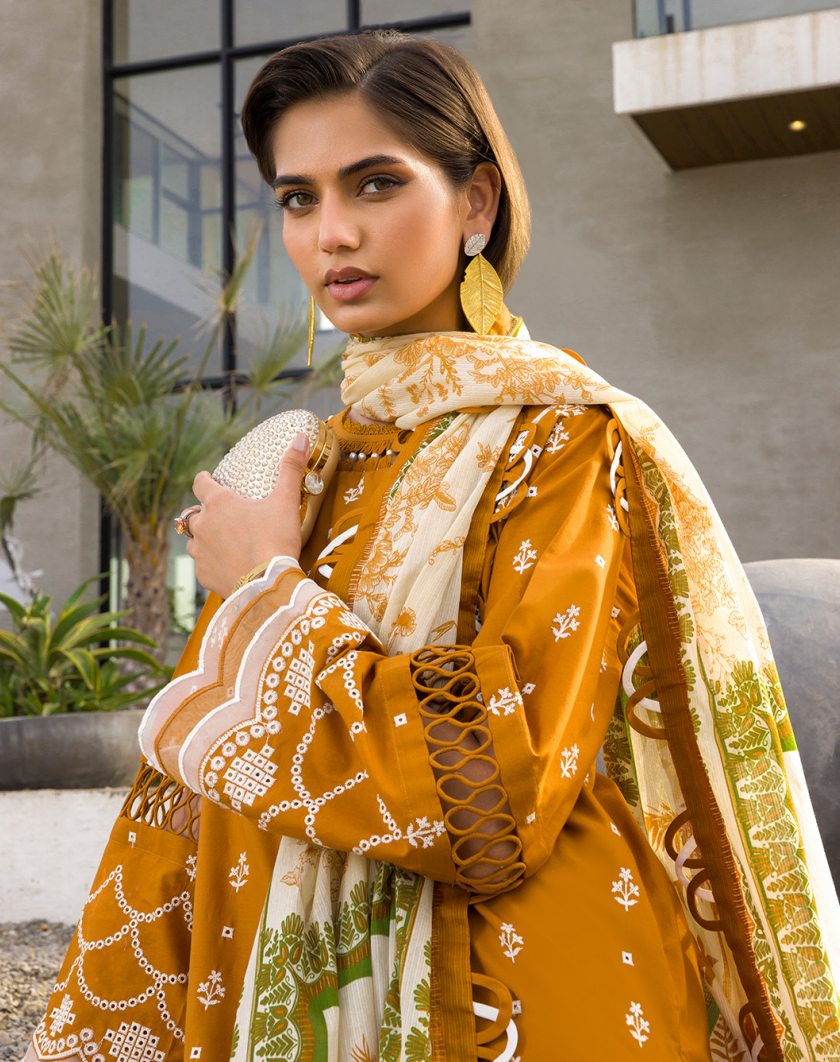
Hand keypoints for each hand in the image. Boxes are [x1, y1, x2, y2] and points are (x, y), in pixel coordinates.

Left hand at [185, 432, 309, 597]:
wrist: (268, 585)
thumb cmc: (275, 539)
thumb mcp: (286, 501)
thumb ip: (291, 469)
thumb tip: (300, 437)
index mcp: (219, 504)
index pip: (200, 483)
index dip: (204, 479)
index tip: (207, 478)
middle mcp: (204, 526)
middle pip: (192, 514)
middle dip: (202, 512)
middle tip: (217, 514)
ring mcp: (201, 552)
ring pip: (193, 541)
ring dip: (202, 538)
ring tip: (218, 541)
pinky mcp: (205, 576)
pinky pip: (202, 566)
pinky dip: (210, 563)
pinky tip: (224, 566)